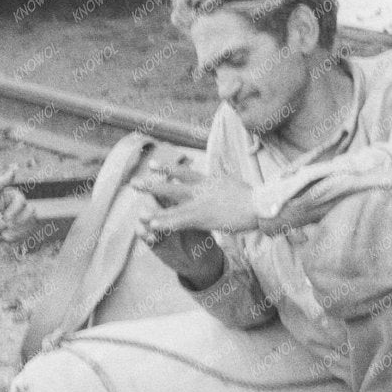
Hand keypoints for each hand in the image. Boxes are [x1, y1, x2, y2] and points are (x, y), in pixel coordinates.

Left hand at [0, 168, 32, 238]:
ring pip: (33, 223)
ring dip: (20, 231)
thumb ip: (0, 182)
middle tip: (5, 228)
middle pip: (31, 212)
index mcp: (14, 196)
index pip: (22, 201)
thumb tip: (15, 169)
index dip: (15, 210)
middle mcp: (22, 206)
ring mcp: (25, 218)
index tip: (4, 217)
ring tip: (5, 235)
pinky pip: (30, 232)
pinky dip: (19, 237)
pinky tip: (8, 239)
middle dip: (19, 222)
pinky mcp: (25, 229)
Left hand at [131, 163, 261, 235]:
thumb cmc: (252, 196)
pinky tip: (153, 226)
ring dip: (155, 210)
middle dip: (152, 186)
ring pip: (173, 206)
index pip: (184, 172)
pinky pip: (180, 221)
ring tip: (139, 213)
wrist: (258, 204)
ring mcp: (201, 204)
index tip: (152, 164)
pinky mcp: (204, 218)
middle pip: (172, 186)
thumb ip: (223, 176)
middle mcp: (201, 190)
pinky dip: (166, 223)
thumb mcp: (233, 180)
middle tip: (133, 183)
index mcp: (208, 180)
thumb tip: (221, 170)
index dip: (167, 168)